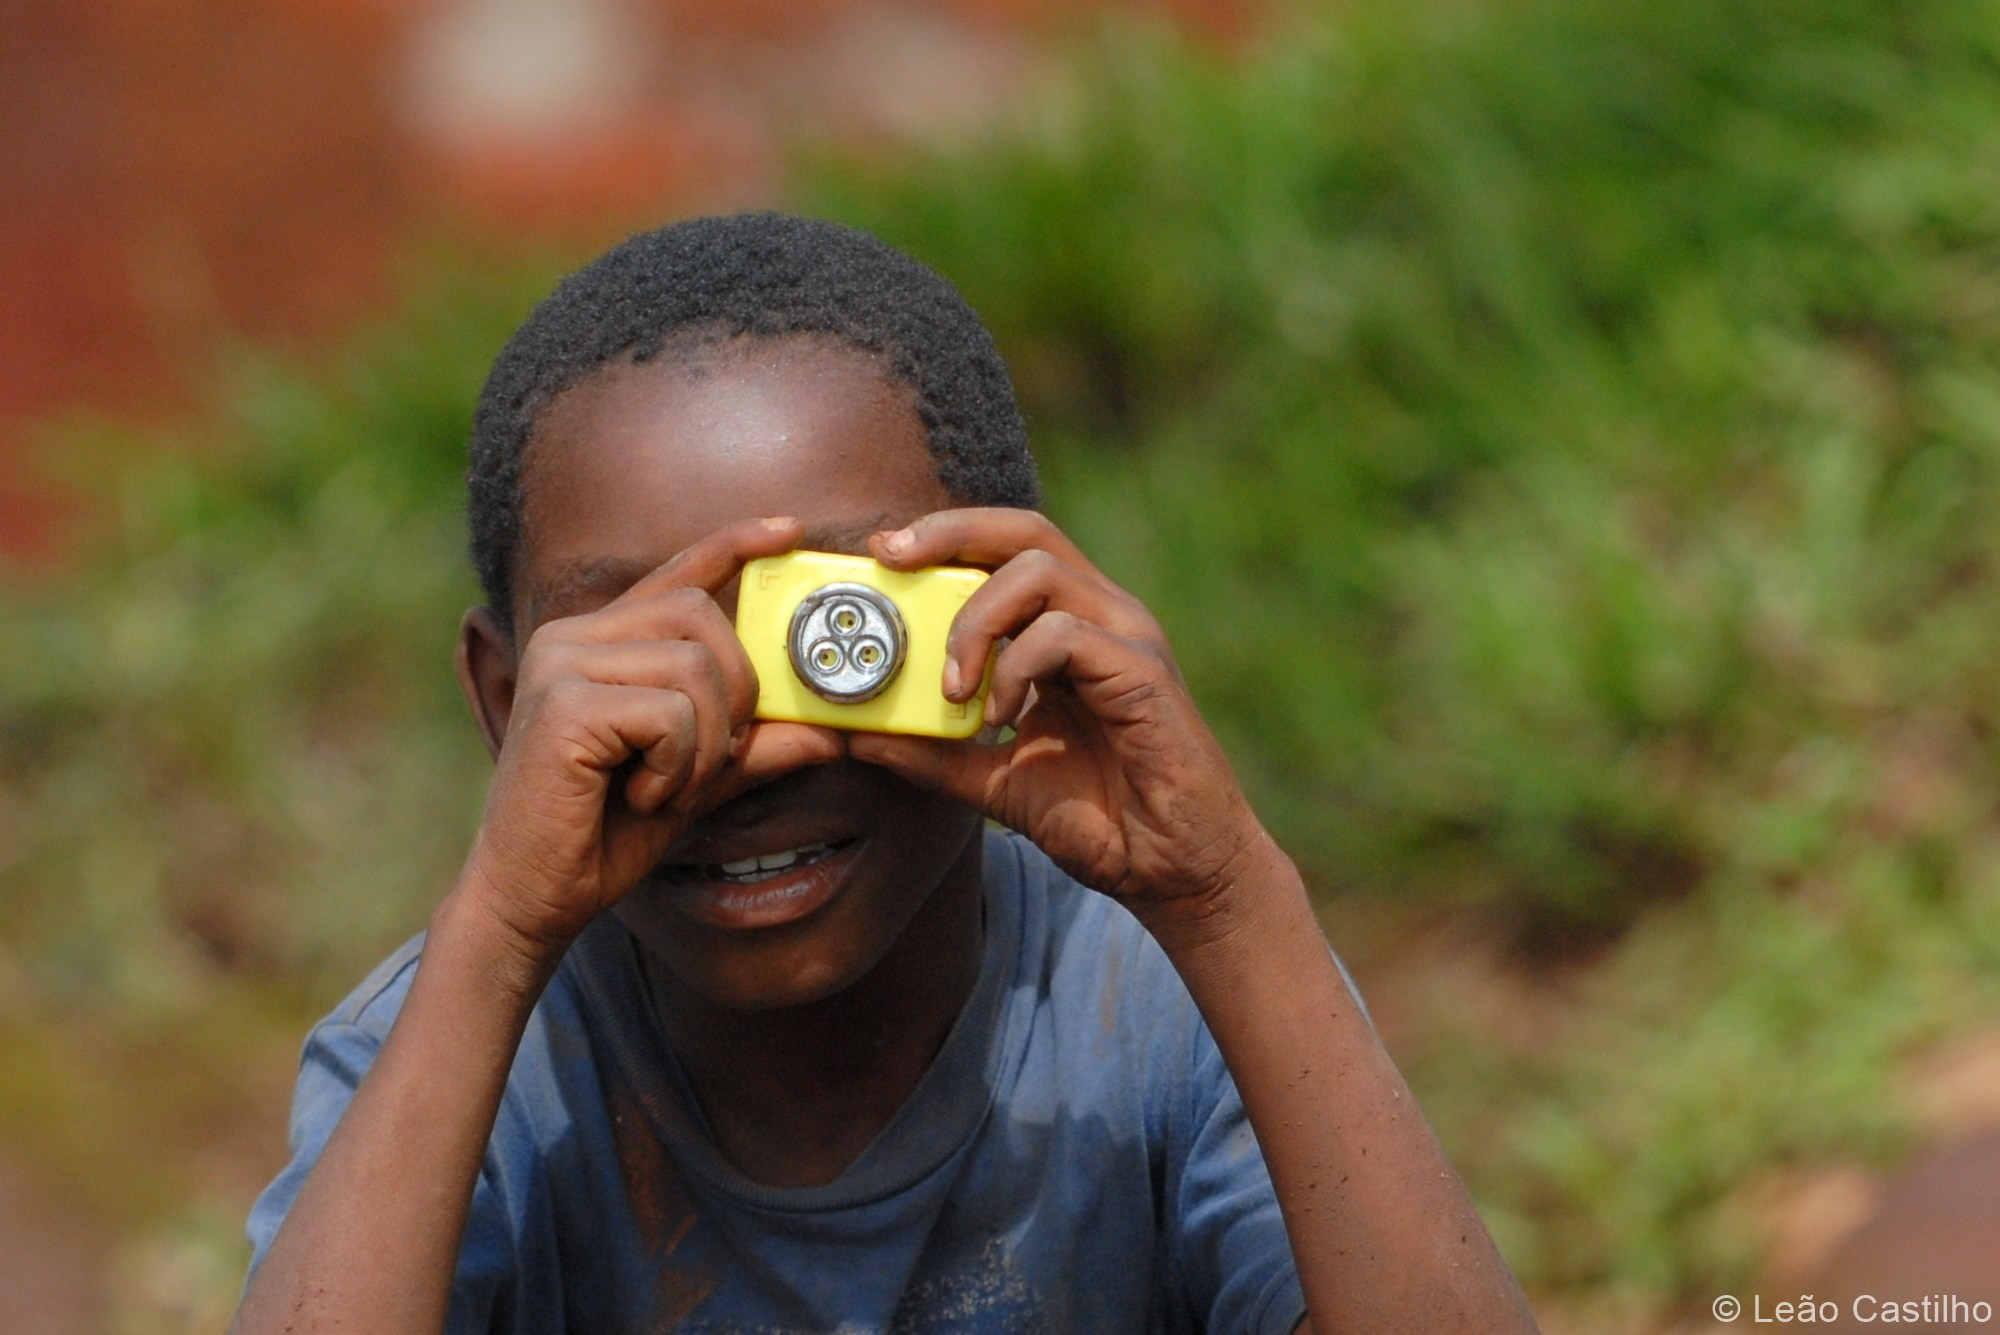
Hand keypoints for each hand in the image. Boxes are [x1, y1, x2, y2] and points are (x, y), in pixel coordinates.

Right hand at [457, 517, 842, 958]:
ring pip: (693, 665)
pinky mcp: (563, 706)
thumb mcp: (698, 781)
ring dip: (707, 742)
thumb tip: (831, 731)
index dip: (736, 545)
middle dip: (735, 692)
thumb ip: (755, 747)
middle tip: (710, 759)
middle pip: (701, 615)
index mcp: (599, 641)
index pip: (678, 574)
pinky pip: (669, 714)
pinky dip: (678, 764)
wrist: (531, 898)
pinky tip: (642, 796)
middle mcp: (573, 637)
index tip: (790, 531)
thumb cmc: (605, 836)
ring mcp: (561, 664)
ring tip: (668, 785)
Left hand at [850, 509, 1272, 924]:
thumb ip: (934, 751)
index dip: (946, 536)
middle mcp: (1102, 616)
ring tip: (954, 688)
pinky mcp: (1143, 672)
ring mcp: (1127, 638)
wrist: (1172, 871)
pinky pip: (1066, 635)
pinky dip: (1017, 668)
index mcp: (1069, 628)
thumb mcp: (994, 779)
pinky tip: (1002, 718)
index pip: (1007, 549)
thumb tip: (857, 736)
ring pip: (1040, 570)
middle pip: (1025, 530)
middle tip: (892, 560)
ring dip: (977, 621)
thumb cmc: (1099, 818)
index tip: (884, 554)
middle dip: (950, 532)